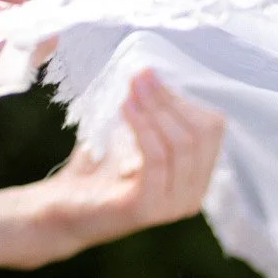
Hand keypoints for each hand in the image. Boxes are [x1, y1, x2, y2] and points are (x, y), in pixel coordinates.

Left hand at [19, 69, 226, 263]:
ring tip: (132, 87)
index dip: (185, 98)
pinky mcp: (149, 209)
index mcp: (196, 178)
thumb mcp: (133, 134)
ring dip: (156, 109)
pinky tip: (126, 107)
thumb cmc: (98, 168)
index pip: (212, 131)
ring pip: (182, 145)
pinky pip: (157, 159)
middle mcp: (192, 197)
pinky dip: (143, 127)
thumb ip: (153, 112)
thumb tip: (157, 68)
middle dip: (170, 99)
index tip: (153, 74)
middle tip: (142, 76)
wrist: (64, 208)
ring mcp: (172, 207)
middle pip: (202, 136)